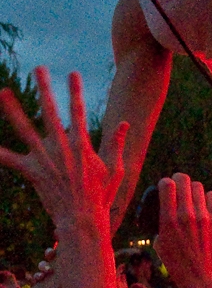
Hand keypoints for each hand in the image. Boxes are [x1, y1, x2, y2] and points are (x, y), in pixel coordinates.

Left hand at [0, 68, 127, 229]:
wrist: (82, 219)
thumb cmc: (99, 196)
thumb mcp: (114, 169)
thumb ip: (116, 144)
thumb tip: (124, 124)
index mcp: (81, 146)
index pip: (78, 112)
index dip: (75, 92)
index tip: (73, 73)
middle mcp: (62, 148)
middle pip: (51, 113)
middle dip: (45, 89)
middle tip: (39, 69)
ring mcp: (46, 160)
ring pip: (26, 130)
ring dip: (13, 111)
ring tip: (3, 92)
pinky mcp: (34, 173)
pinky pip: (11, 161)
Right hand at [155, 174, 211, 287]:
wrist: (201, 278)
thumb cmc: (177, 264)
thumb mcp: (160, 244)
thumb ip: (161, 223)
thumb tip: (165, 208)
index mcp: (168, 221)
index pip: (166, 185)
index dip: (165, 183)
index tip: (166, 188)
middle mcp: (185, 215)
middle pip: (183, 180)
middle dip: (179, 180)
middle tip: (179, 186)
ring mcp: (202, 217)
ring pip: (198, 186)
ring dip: (193, 190)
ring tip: (192, 198)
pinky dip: (207, 199)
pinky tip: (204, 206)